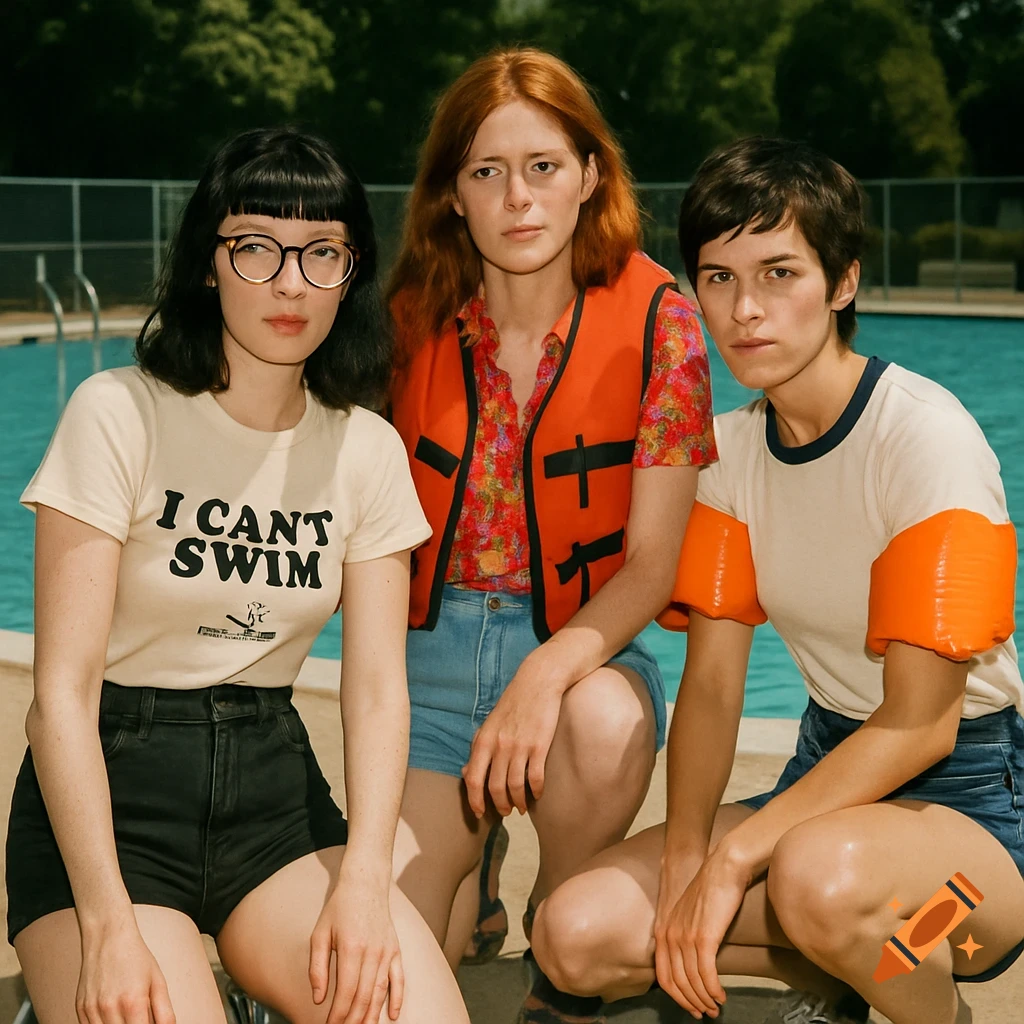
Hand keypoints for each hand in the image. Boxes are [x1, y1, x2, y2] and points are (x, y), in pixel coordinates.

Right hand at [77, 916, 175, 1023]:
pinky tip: (113, 1013)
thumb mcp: (158, 982)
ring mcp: (92, 1010)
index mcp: (133, 1002)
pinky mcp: (80, 1010)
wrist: (108, 937)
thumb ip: (165, 1012)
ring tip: (127, 1012)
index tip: (149, 1022)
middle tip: (140, 1015)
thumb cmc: (136, 957)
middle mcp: (110, 1009)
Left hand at [309, 875, 403, 1023]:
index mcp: (351, 948)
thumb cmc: (339, 909)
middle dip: (353, 1020)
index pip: (346, 992)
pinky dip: (397, 998)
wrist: (365, 884)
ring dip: (371, 1016)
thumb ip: (317, 968)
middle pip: (364, 997)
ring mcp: (386, 951)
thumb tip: (319, 999)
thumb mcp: (319, 934)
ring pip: (381, 992)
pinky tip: (391, 1015)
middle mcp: (372, 952)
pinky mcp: (395, 949)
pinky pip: (399, 978)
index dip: (338, 1015)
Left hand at [462, 658, 564, 816]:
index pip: (473, 778)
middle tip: (505, 811)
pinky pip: (535, 777)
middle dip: (499, 805)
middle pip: (494, 787)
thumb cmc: (513, 703)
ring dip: (518, 802)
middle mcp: (499, 745)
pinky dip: (535, 791)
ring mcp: (519, 746)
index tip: (480, 812)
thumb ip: (479, 747)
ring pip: (515, 786)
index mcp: (484, 740)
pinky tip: (537, 794)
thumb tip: (465, 772)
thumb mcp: (489, 724)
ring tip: (521, 807)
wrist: (538, 682)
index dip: (475, 800)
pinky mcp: (539, 746)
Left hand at [655, 846, 750, 1019]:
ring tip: (717, 1007)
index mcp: (664, 930)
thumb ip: (685, 934)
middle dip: (692, 1002)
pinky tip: (722, 996)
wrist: (724, 868)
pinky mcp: (704, 937)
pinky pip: (707, 974)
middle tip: (707, 1013)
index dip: (677, 996)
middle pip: (677, 982)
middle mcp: (670, 935)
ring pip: (692, 981)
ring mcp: (686, 936)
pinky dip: (714, 989)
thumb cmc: (711, 889)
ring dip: (705, 999)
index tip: (690, 1006)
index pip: (663, 974)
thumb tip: (692, 960)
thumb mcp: (688, 913)